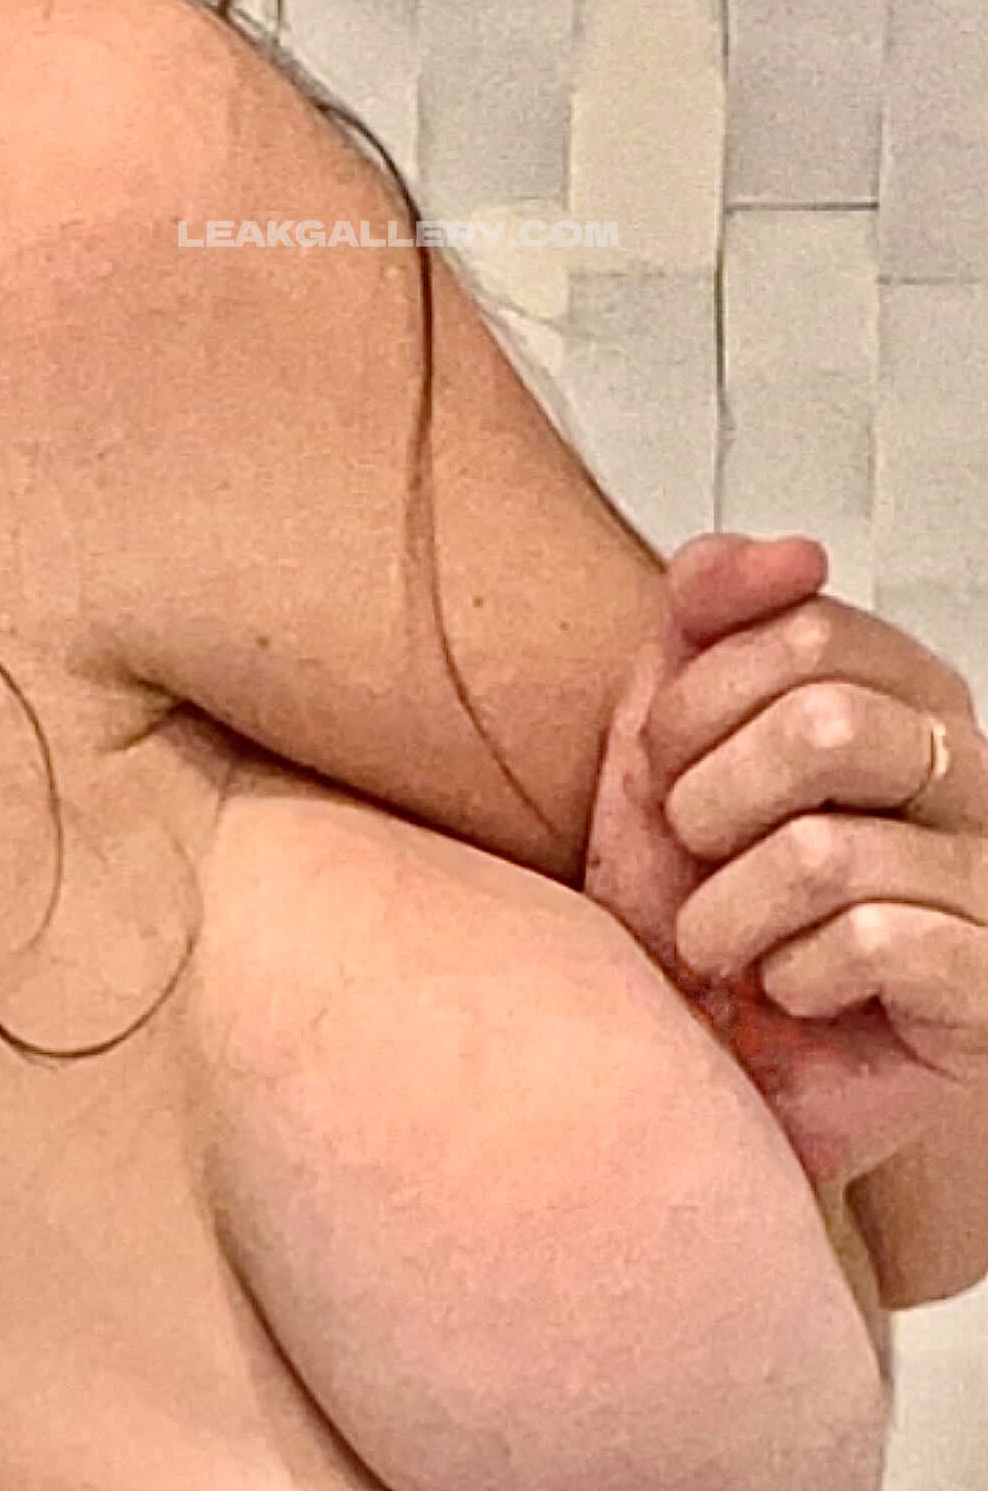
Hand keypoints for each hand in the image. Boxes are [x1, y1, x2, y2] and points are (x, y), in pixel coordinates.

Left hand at [587, 533, 987, 1188]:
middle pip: (829, 724)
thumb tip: (787, 549)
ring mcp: (982, 880)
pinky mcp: (982, 986)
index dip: (698, 700)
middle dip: (710, 801)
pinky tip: (787, 995)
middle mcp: (963, 773)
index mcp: (899, 694)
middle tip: (693, 858)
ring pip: (828, 851)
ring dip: (726, 911)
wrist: (717, 1070)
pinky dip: (789, 978)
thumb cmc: (701, 902)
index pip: (806, 626)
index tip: (664, 766)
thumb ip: (708, 616)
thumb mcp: (672, 737)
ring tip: (719, 945)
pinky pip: (870, 945)